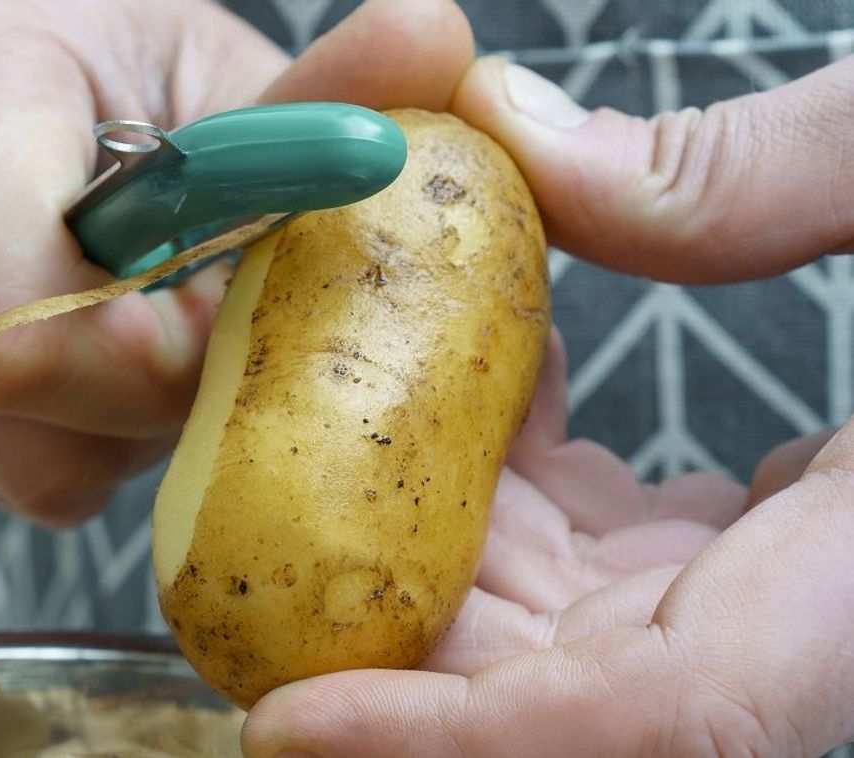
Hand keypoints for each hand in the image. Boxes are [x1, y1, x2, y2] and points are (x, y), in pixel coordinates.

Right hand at [0, 0, 472, 524]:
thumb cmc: (97, 63)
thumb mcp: (214, 72)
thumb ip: (324, 92)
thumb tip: (435, 49)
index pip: (18, 325)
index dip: (146, 363)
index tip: (203, 318)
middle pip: (19, 420)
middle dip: (134, 400)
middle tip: (170, 316)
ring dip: (93, 421)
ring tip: (107, 316)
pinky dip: (32, 428)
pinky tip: (46, 341)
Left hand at [241, 54, 853, 754]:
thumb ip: (752, 177)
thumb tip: (520, 129)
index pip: (640, 733)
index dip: (448, 745)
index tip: (286, 729)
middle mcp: (808, 642)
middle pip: (554, 702)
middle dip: (392, 646)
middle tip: (247, 557)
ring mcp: (775, 617)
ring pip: (557, 638)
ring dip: (428, 555)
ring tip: (315, 452)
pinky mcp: (752, 565)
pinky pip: (595, 571)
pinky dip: (506, 502)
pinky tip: (463, 400)